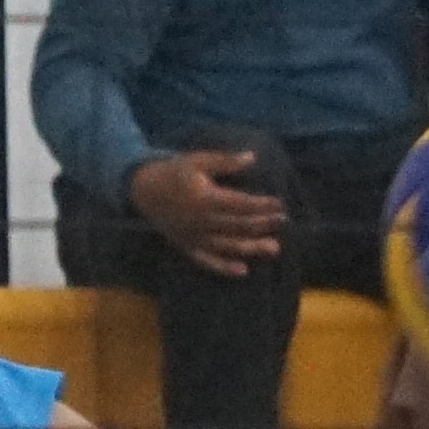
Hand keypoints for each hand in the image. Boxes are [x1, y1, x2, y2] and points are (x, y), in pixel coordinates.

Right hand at [127, 148, 287, 279]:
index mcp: (204, 198)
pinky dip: (224, 268)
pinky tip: (243, 271)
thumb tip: (252, 158)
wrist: (145, 190)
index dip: (262, 205)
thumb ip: (225, 161)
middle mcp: (201, 221)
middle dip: (263, 224)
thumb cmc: (175, 172)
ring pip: (228, 246)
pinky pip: (207, 261)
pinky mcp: (188, 247)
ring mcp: (194, 237)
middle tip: (283, 222)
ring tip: (274, 248)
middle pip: (238, 226)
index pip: (240, 204)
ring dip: (252, 248)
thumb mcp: (198, 160)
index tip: (280, 204)